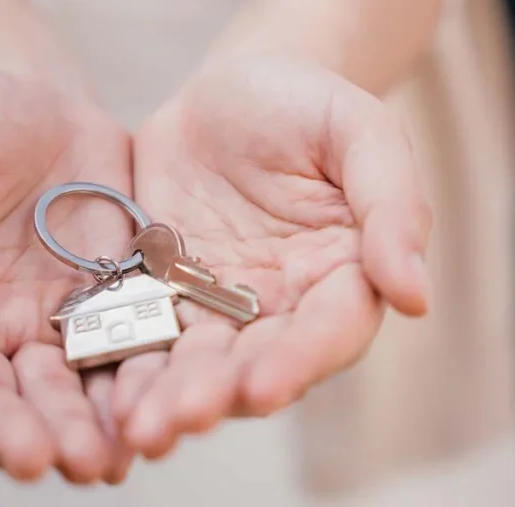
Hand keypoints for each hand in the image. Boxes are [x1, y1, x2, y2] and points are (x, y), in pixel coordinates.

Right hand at [0, 65, 134, 482]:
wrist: (40, 99)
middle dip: (14, 432)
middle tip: (37, 461)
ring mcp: (48, 322)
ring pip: (61, 388)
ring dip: (77, 428)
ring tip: (100, 460)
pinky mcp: (110, 305)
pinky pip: (122, 349)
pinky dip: (133, 385)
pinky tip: (148, 415)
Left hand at [113, 55, 431, 456]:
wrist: (231, 87)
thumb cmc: (308, 102)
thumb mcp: (361, 131)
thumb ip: (393, 204)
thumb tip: (416, 296)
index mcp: (345, 272)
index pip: (333, 329)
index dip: (301, 361)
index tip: (263, 387)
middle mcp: (286, 304)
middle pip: (258, 362)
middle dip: (220, 394)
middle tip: (177, 420)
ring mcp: (221, 304)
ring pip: (197, 362)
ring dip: (168, 397)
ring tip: (134, 427)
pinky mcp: (163, 292)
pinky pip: (144, 332)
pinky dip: (124, 364)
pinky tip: (98, 393)